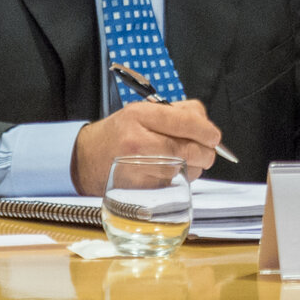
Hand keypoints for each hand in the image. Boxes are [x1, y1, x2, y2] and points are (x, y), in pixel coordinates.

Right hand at [71, 99, 222, 195]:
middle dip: (206, 152)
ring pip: (184, 169)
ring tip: (185, 160)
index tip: (214, 136)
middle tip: (208, 151)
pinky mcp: (139, 188)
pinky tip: (169, 171)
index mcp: (139, 115)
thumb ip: (178, 113)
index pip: (184, 121)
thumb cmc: (120, 133)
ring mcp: (137, 167)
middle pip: (188, 149)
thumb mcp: (143, 111)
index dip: (205, 130)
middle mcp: (137, 141)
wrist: (85, 159)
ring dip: (194, 167)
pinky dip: (178, 178)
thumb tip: (207, 127)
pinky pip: (172, 183)